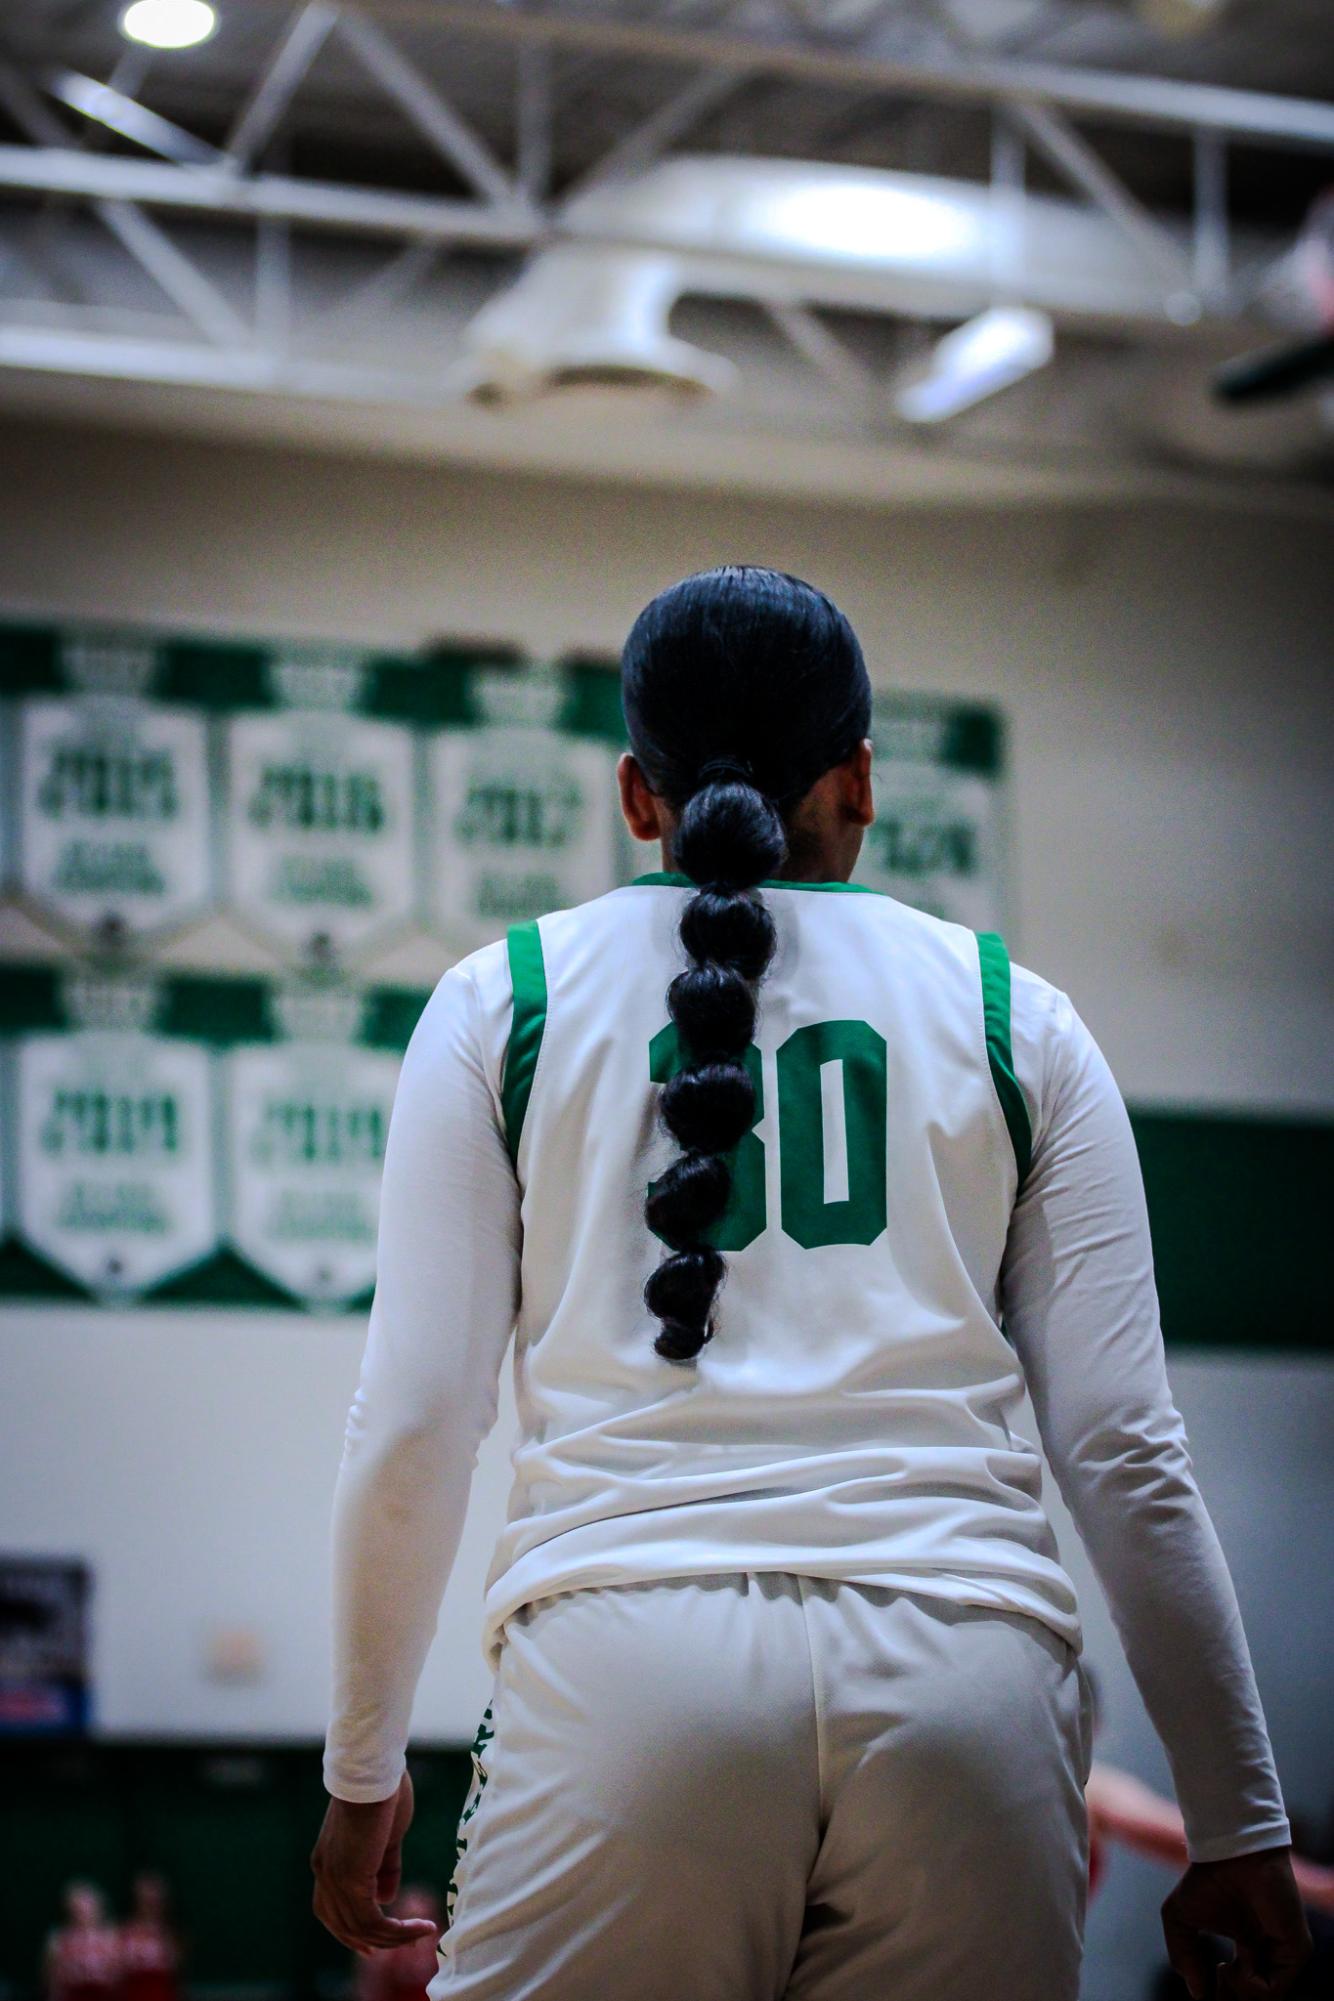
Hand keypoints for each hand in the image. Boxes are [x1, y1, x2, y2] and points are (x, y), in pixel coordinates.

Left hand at [311, 1773, 439, 1955]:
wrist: (374, 1769)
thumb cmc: (383, 1790)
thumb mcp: (386, 1835)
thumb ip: (384, 1866)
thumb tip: (386, 1897)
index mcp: (328, 1860)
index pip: (331, 1910)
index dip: (350, 1930)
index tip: (373, 1942)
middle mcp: (325, 1873)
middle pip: (342, 1925)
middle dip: (369, 1942)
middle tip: (396, 1948)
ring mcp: (335, 1878)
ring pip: (360, 1928)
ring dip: (393, 1938)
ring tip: (421, 1935)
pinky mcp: (351, 1880)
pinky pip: (373, 1921)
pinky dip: (396, 1931)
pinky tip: (419, 1928)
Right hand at [1162, 1845, 1311, 1999]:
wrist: (1229, 1854)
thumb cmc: (1206, 1880)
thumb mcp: (1180, 1920)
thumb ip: (1183, 1957)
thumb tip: (1198, 1995)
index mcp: (1249, 1948)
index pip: (1244, 1989)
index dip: (1224, 1995)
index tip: (1208, 1992)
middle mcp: (1268, 1953)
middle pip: (1257, 1998)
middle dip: (1231, 1999)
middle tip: (1215, 1991)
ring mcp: (1283, 1952)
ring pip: (1266, 1998)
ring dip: (1238, 1991)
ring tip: (1223, 1967)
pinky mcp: (1296, 1950)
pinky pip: (1275, 1989)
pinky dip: (1251, 1984)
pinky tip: (1238, 1960)